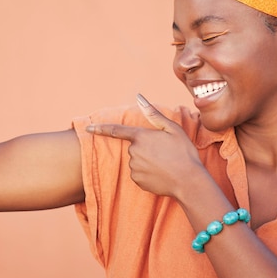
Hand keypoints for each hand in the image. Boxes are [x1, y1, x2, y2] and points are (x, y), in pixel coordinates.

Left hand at [86, 94, 205, 197]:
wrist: (189, 181)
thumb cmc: (183, 152)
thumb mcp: (172, 129)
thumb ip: (153, 113)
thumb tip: (139, 96)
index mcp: (141, 136)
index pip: (116, 130)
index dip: (100, 129)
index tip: (88, 128)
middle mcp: (134, 152)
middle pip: (134, 147)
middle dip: (145, 148)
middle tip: (165, 153)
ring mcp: (134, 168)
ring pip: (136, 161)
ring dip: (147, 161)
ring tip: (166, 164)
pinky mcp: (137, 181)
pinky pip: (139, 174)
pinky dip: (148, 173)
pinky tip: (161, 174)